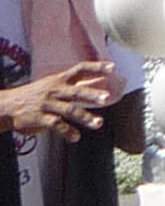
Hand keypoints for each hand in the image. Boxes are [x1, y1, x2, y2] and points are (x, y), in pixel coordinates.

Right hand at [0, 63, 116, 139]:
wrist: (7, 106)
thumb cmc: (34, 95)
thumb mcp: (51, 84)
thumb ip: (71, 85)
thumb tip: (93, 83)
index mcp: (59, 79)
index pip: (81, 68)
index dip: (97, 67)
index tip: (113, 67)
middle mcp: (55, 90)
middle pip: (77, 91)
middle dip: (92, 95)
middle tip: (107, 98)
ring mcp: (47, 104)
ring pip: (69, 110)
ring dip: (85, 117)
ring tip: (99, 123)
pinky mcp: (40, 118)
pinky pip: (56, 125)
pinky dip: (67, 132)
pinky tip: (76, 138)